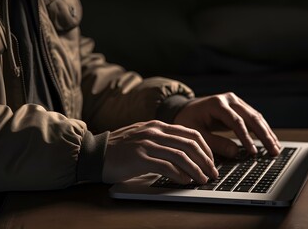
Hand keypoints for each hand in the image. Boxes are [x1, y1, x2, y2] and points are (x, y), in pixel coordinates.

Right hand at [102, 120, 218, 183]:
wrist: (95, 152)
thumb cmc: (121, 148)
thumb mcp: (145, 137)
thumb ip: (164, 141)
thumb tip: (187, 156)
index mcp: (159, 126)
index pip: (191, 133)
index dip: (206, 148)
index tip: (211, 161)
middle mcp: (155, 132)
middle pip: (190, 144)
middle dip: (206, 160)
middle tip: (212, 173)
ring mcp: (148, 143)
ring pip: (181, 156)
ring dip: (196, 169)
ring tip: (203, 180)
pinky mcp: (140, 157)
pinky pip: (166, 166)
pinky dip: (179, 175)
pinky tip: (186, 181)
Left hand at [174, 92, 280, 157]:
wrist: (185, 109)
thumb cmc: (188, 121)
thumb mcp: (196, 133)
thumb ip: (214, 143)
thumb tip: (236, 152)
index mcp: (216, 104)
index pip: (235, 121)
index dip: (245, 137)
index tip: (252, 152)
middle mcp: (229, 99)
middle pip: (251, 117)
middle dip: (263, 135)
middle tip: (273, 151)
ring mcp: (236, 101)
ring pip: (256, 117)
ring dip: (267, 133)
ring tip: (276, 149)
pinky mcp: (239, 107)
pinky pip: (254, 118)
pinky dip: (263, 130)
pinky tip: (270, 141)